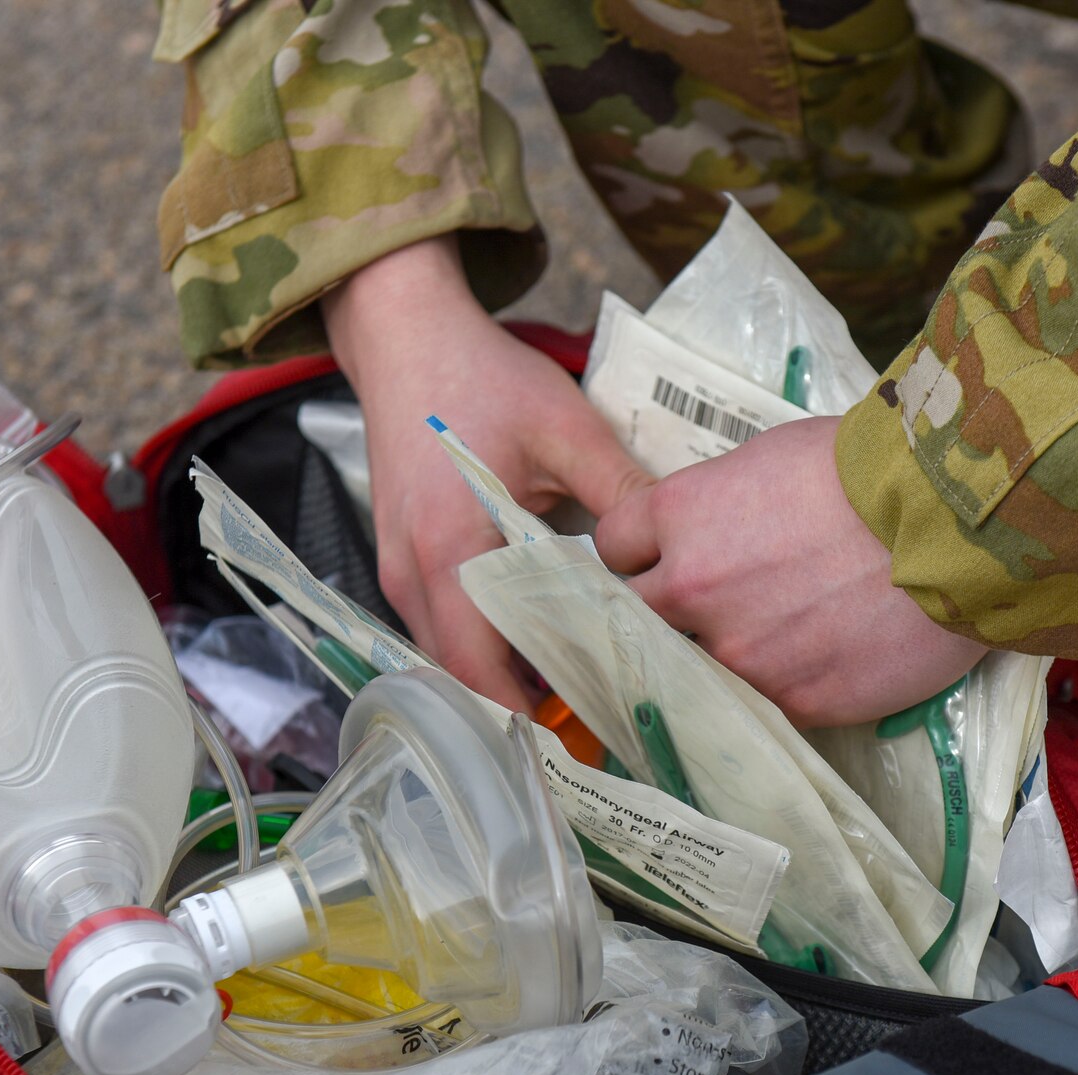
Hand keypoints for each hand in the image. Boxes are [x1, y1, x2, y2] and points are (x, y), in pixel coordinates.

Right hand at [323, 237, 651, 710]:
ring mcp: (398, 573)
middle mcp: (412, 577)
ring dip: (505, 677)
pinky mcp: (401, 564)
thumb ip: (622, 494)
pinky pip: (443, 629)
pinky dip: (487, 646)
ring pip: (451, 658)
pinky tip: (541, 643)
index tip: (593, 735)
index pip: (484, 669)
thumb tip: (678, 554)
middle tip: (598, 724)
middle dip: (526, 706)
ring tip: (577, 691)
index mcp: (450, 551)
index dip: (533, 712)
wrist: (405, 335)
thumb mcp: (566, 428)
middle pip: (465, 676)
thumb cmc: (483, 378)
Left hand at [594, 416, 986, 727]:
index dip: (640, 553)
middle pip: (639, 616)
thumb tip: (710, 531)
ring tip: (783, 634)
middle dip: (666, 612)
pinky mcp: (794, 700)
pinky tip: (825, 659)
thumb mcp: (773, 458)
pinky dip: (789, 683)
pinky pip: (768, 701)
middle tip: (713, 605)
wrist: (955, 522)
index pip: (614, 546)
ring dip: (731, 654)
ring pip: (703, 668)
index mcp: (680, 516)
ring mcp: (740, 654)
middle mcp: (692, 590)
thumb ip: (719, 504)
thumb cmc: (873, 470)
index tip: (661, 558)